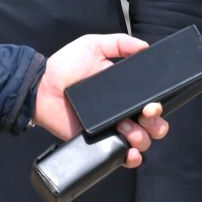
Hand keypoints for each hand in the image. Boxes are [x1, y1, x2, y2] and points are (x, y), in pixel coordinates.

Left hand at [34, 34, 168, 166]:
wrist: (41, 87)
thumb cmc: (64, 66)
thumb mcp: (93, 46)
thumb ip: (120, 43)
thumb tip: (145, 46)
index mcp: (126, 92)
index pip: (152, 102)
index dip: (160, 105)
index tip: (155, 102)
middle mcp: (122, 112)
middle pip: (153, 125)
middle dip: (157, 123)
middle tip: (147, 113)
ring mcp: (111, 129)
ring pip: (141, 141)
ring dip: (143, 138)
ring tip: (130, 129)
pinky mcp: (96, 143)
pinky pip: (119, 157)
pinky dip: (130, 158)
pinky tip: (129, 152)